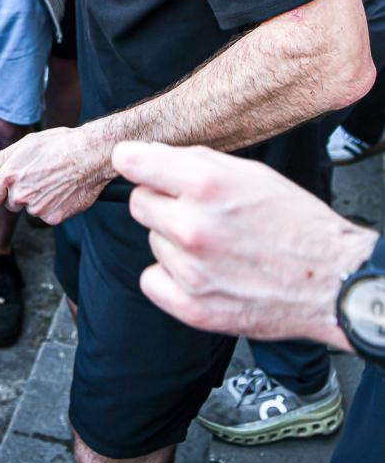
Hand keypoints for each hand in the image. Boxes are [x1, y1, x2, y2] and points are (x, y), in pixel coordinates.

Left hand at [0, 126, 111, 224]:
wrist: (91, 155)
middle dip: (20, 194)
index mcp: (10, 175)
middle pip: (11, 204)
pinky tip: (62, 190)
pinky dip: (53, 206)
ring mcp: (37, 208)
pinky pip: (47, 215)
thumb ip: (1, 158)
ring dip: (38, 200)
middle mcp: (21, 194)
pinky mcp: (54, 217)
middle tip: (37, 177)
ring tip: (53, 180)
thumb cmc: (61, 144)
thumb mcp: (27, 143)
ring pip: (30, 209)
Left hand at [113, 141, 376, 346]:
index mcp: (205, 184)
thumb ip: (195, 162)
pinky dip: (169, 277)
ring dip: (173, 241)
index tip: (135, 164)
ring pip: (152, 241)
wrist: (332, 281)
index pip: (131, 162)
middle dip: (161, 202)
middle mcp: (192, 226)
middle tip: (196, 211)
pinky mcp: (192, 307)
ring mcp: (190, 270)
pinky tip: (202, 273)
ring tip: (217, 246)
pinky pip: (151, 280)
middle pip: (138, 203)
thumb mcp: (250, 173)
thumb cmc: (296, 223)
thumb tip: (150, 155)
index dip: (133, 161)